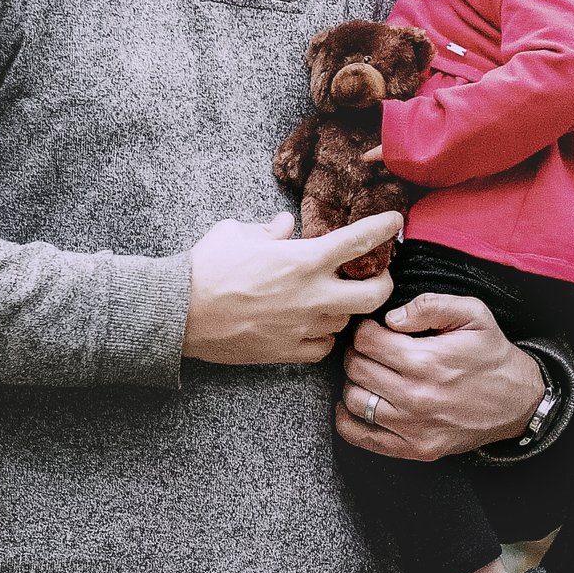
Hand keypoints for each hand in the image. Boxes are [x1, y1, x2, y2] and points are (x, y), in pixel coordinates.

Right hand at [182, 210, 400, 366]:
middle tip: (376, 276)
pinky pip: (324, 347)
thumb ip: (268, 229)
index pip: (359, 240)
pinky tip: (314, 326)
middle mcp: (311, 295)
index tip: (395, 221)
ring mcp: (302, 326)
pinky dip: (325, 337)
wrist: (178, 313)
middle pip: (375, 295)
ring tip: (333, 299)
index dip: (384, 227)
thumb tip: (283, 224)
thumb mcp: (235, 232)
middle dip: (383, 283)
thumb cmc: (205, 267)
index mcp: (302, 259)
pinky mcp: (288, 351)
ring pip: (347, 321)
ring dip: (346, 308)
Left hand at [339, 292, 544, 460]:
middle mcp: (415, 396)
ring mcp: (413, 427)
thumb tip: (391, 318)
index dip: (366, 329)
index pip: (365, 340)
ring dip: (356, 383)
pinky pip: (361, 436)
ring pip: (354, 400)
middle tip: (373, 350)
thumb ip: (430, 305)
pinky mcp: (415, 449)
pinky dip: (348, 419)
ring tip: (372, 375)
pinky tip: (361, 403)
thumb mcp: (474, 314)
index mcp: (426, 360)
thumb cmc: (493, 356)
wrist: (520, 403)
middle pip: (356, 368)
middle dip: (359, 353)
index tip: (376, 330)